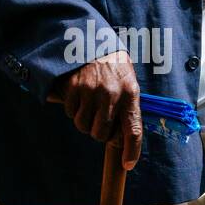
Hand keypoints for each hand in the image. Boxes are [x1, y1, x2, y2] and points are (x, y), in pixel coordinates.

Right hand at [46, 48, 142, 170]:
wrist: (90, 40)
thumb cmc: (112, 66)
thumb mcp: (128, 81)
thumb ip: (127, 108)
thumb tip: (123, 140)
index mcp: (130, 93)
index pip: (134, 130)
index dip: (131, 151)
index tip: (128, 164)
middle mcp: (111, 94)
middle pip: (102, 134)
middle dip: (99, 132)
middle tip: (99, 120)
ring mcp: (91, 91)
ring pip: (83, 126)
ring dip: (84, 122)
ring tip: (89, 105)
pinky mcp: (73, 88)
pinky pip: (70, 113)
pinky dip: (72, 109)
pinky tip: (78, 96)